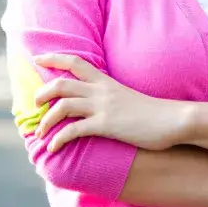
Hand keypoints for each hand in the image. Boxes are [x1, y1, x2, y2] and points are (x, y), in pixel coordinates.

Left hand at [33, 54, 188, 153]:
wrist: (172, 119)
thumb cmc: (151, 112)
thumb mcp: (125, 96)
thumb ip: (108, 95)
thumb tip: (95, 101)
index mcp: (105, 80)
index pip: (75, 62)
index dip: (53, 58)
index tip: (37, 59)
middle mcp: (101, 90)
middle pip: (62, 83)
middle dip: (42, 93)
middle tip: (35, 106)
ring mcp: (103, 107)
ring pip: (63, 105)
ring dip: (45, 120)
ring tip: (40, 133)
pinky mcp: (106, 125)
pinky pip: (74, 130)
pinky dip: (59, 138)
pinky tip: (53, 148)